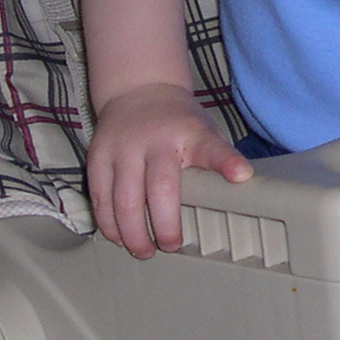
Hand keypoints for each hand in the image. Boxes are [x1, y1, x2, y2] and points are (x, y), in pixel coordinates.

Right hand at [86, 83, 251, 258]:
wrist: (138, 89)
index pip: (211, 148)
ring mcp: (123, 148)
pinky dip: (108, 221)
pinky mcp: (97, 156)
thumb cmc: (177, 121)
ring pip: (123, 198)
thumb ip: (218, 159)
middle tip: (170, 246)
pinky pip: (99, 196)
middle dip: (164, 225)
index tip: (241, 175)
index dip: (226, 163)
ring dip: (132, 232)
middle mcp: (154, 140)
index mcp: (189, 134)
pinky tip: (118, 236)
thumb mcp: (205, 131)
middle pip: (159, 188)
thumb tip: (241, 187)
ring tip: (143, 250)